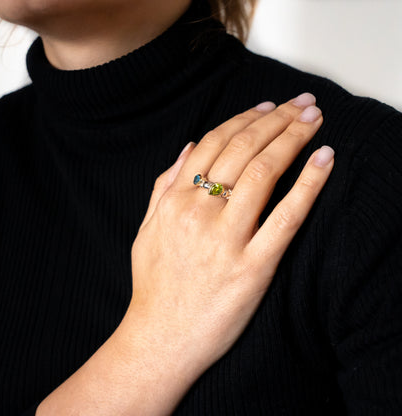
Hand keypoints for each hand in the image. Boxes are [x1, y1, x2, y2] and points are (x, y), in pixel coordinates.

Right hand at [36, 93, 333, 415]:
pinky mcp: (254, 267)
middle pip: (243, 149)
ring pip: (264, 172)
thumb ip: (163, 184)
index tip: (269, 107)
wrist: (161, 339)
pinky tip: (324, 159)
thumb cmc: (154, 285)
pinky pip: (287, 217)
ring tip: (313, 119)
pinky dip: (309, 184)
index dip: (245, 119)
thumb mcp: (146, 229)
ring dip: (294, 138)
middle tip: (302, 103)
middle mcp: (200, 212)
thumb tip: (188, 146)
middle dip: (277, 119)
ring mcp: (228, 239)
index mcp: (174, 201)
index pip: (214, 143)